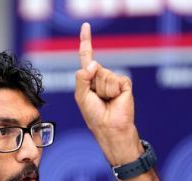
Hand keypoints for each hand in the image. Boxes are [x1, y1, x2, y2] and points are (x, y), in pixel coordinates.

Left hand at [74, 23, 142, 165]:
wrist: (109, 128)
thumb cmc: (94, 114)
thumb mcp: (81, 96)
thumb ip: (82, 78)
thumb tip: (93, 63)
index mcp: (89, 79)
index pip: (87, 57)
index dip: (86, 42)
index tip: (85, 26)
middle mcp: (101, 77)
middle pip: (93, 67)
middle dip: (91, 83)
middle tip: (97, 98)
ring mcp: (113, 80)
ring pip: (103, 74)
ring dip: (102, 89)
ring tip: (106, 100)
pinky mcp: (124, 84)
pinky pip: (115, 79)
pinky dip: (112, 90)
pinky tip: (115, 99)